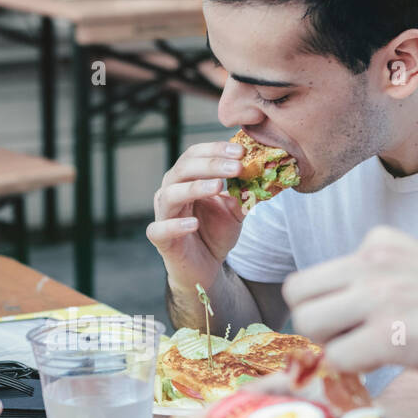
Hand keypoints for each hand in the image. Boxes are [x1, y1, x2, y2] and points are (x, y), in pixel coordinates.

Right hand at [148, 140, 246, 293]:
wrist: (204, 267)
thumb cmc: (214, 233)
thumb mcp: (234, 210)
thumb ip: (242, 193)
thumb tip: (258, 174)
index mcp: (185, 180)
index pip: (194, 155)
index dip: (216, 150)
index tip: (241, 151)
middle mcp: (170, 192)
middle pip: (183, 169)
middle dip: (211, 164)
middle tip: (237, 166)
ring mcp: (163, 214)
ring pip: (171, 194)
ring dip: (195, 187)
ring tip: (218, 186)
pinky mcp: (160, 239)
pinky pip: (159, 229)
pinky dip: (175, 226)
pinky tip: (193, 224)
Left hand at [283, 227, 417, 379]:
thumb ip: (377, 277)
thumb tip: (331, 308)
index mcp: (380, 240)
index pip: (313, 275)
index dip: (325, 307)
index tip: (353, 324)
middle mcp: (374, 260)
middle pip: (296, 295)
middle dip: (316, 326)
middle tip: (351, 343)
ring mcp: (381, 294)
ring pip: (308, 325)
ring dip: (332, 349)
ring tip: (370, 355)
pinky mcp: (390, 333)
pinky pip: (336, 359)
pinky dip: (354, 372)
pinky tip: (387, 367)